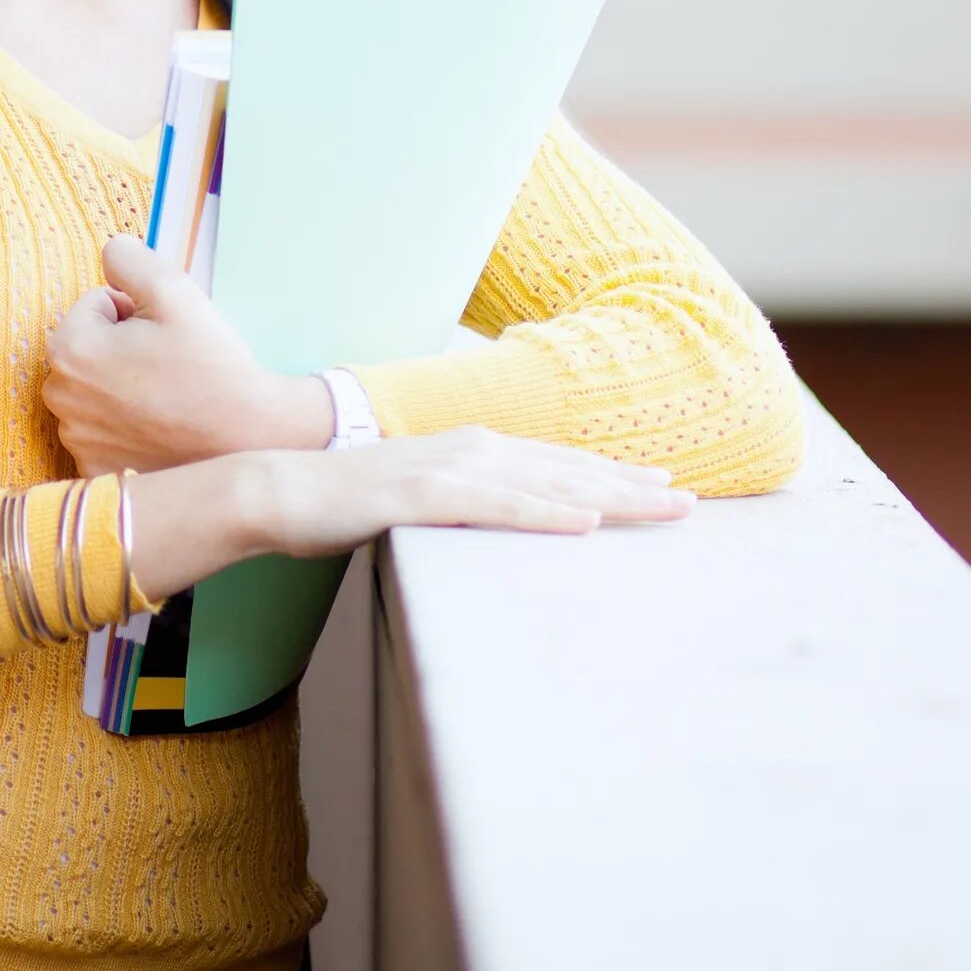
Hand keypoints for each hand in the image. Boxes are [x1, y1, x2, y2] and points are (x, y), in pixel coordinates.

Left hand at [42, 236, 326, 474]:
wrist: (250, 440)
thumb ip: (129, 259)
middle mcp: (60, 398)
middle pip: (89, 349)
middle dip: (121, 348)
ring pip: (94, 390)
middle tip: (168, 365)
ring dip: (121, 387)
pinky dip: (124, 427)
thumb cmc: (212, 366)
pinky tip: (159, 429)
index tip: (165, 335)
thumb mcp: (174, 291)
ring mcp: (76, 440)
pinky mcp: (95, 471)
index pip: (95, 306)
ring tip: (167, 397)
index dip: (135, 312)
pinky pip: (102, 432)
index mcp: (69, 349)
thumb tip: (109, 252)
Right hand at [256, 428, 690, 557]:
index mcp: (469, 449)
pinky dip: (544, 513)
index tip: (662, 483)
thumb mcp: (416, 496)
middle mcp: (469, 449)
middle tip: (691, 501)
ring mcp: (448, 469)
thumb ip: (459, 500)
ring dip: (611, 496)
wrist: (279, 490)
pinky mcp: (423, 496)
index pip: (556, 463)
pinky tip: (585, 522)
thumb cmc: (343, 500)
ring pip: (546, 483)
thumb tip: (489, 516)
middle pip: (566, 469)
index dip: (612, 473)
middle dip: (632, 484)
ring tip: (663, 507)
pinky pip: (496, 507)